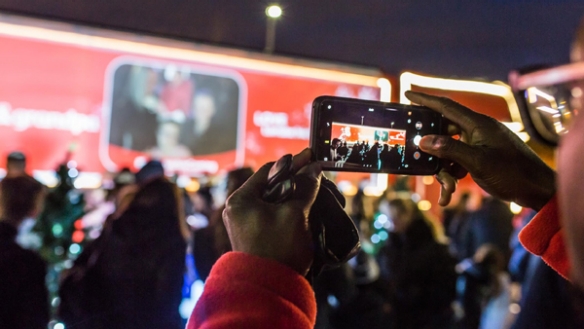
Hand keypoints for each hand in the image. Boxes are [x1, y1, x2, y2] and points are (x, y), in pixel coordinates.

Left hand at [223, 148, 321, 274]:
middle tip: (316, 175)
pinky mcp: (255, 237)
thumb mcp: (295, 214)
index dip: (292, 163)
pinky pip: (273, 216)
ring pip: (274, 202)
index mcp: (240, 200)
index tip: (311, 156)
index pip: (269, 171)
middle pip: (271, 186)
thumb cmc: (278, 249)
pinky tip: (305, 210)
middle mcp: (238, 210)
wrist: (269, 289)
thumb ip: (306, 188)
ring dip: (294, 197)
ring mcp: (245, 225)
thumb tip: (314, 168)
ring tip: (314, 192)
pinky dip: (289, 211)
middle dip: (295, 181)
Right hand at [406, 91, 555, 209]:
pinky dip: (451, 175)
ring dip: (443, 169)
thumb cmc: (512, 173)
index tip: (407, 94)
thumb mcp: (478, 161)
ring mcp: (479, 144)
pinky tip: (449, 193)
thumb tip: (423, 140)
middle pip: (443, 131)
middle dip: (430, 148)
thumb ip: (449, 149)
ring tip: (446, 188)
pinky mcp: (480, 157)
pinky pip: (458, 161)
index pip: (445, 106)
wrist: (537, 190)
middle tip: (415, 154)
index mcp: (478, 124)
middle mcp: (477, 130)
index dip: (424, 100)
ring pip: (448, 151)